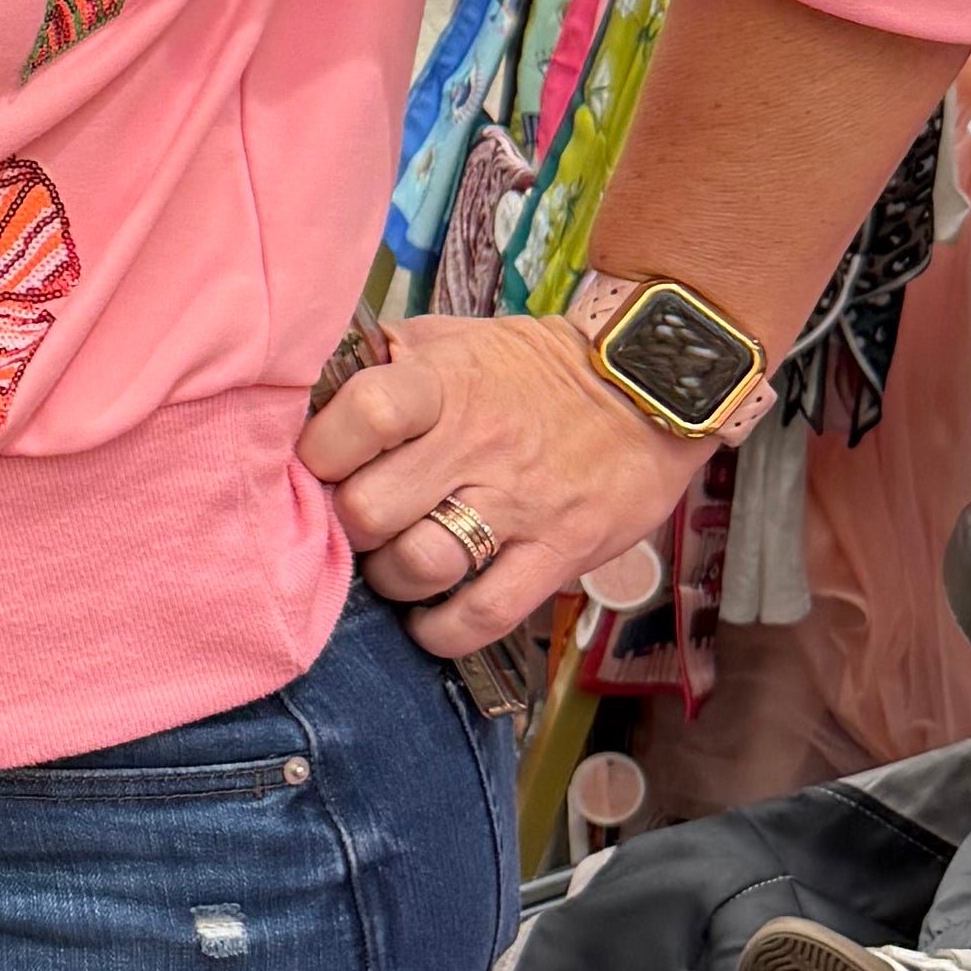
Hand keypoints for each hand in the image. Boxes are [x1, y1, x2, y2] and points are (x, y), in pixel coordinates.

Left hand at [297, 314, 699, 661]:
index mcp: (444, 384)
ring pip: (419, 566)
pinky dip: (442, 631)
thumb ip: (389, 358)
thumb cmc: (534, 368)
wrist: (651, 384)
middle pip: (373, 508)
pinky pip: (485, 613)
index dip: (323, 449)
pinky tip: (428, 621)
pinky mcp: (561, 551)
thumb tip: (319, 377)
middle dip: (347, 527)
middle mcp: (476, 444)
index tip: (319, 465)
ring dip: (389, 579)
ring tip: (393, 568)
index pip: (363, 413)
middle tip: (356, 526)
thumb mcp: (458, 339)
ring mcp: (520, 503)